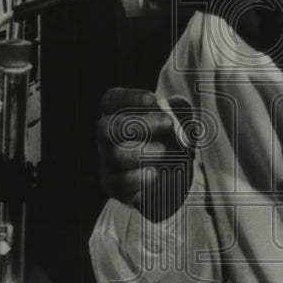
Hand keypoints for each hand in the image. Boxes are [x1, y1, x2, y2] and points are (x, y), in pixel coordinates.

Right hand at [96, 88, 192, 221]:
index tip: (153, 100)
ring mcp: (107, 161)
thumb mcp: (176, 119)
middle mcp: (106, 136)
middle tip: (169, 123)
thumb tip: (176, 110)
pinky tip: (155, 173)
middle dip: (141, 124)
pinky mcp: (112, 184)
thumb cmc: (169, 138)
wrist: (169, 172)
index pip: (111, 100)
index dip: (130, 98)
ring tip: (166, 151)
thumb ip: (176, 111)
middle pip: (108, 127)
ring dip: (146, 152)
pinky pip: (120, 182)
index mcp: (116, 113)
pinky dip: (139, 178)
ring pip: (116, 155)